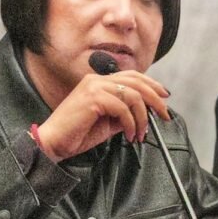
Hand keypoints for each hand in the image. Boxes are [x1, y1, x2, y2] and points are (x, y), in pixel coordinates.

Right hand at [38, 71, 169, 161]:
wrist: (53, 142)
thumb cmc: (76, 133)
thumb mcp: (108, 123)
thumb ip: (124, 114)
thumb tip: (145, 114)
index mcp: (99, 82)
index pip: (132, 76)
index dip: (152, 85)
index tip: (164, 98)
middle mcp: (96, 80)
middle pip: (136, 82)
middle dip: (155, 99)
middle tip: (164, 115)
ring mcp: (94, 87)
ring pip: (132, 95)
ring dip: (142, 117)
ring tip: (140, 134)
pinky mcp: (93, 98)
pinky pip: (123, 108)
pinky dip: (131, 124)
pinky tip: (129, 136)